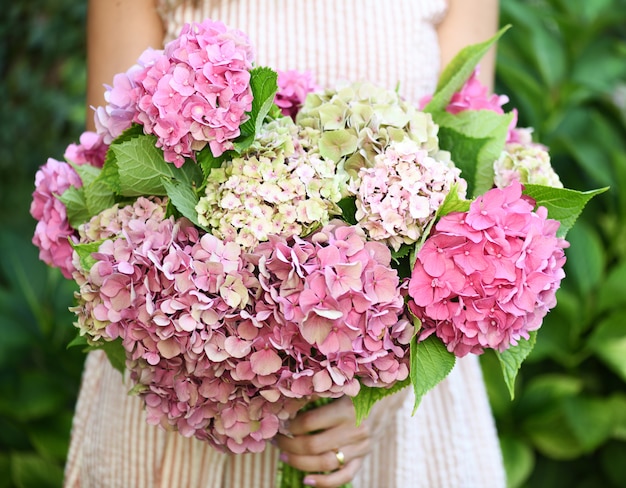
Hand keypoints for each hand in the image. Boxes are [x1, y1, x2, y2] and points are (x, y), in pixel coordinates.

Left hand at [275, 390, 407, 486]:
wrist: (388, 398)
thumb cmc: (359, 388)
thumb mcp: (340, 385)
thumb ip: (318, 393)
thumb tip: (287, 401)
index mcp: (346, 409)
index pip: (310, 423)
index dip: (290, 425)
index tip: (279, 423)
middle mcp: (355, 430)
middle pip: (314, 445)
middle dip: (289, 445)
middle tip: (276, 441)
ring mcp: (361, 447)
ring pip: (326, 463)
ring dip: (300, 463)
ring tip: (284, 456)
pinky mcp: (364, 457)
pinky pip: (345, 476)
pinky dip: (325, 483)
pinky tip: (307, 480)